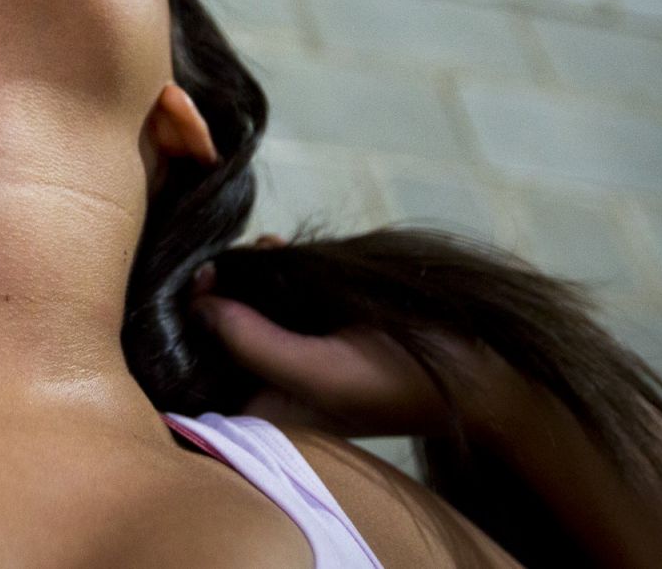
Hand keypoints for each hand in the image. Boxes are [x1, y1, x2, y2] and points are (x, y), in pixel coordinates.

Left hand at [191, 235, 521, 440]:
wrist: (478, 370)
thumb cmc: (403, 381)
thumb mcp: (322, 369)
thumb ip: (256, 343)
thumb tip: (200, 306)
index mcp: (268, 415)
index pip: (199, 379)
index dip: (183, 335)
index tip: (185, 289)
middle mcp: (272, 387)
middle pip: (215, 340)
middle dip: (211, 297)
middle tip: (212, 262)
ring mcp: (293, 353)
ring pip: (243, 309)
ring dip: (239, 276)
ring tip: (245, 251)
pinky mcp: (315, 323)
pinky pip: (275, 292)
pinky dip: (269, 266)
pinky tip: (272, 245)